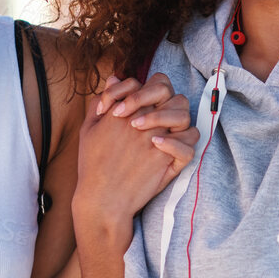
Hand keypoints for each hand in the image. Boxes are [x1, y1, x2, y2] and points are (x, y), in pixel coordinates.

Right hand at [75, 74, 197, 239]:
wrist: (102, 199)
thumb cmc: (92, 164)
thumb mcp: (89, 128)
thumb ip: (103, 100)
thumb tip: (116, 78)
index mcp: (125, 110)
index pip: (146, 83)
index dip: (142, 90)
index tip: (130, 107)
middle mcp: (144, 121)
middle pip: (168, 92)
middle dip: (160, 97)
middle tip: (148, 114)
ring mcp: (159, 139)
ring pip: (183, 113)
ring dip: (174, 116)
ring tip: (157, 129)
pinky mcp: (169, 160)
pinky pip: (189, 142)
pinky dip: (181, 142)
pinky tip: (161, 146)